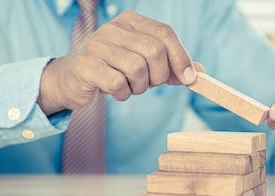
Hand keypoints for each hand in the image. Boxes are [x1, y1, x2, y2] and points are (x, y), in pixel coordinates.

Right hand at [37, 11, 203, 114]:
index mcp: (131, 21)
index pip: (165, 32)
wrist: (73, 79)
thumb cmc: (116, 69)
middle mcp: (113, 28)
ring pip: (137, 68)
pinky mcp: (86, 65)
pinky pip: (118, 83)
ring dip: (140, 86)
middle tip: (151, 84)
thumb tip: (201, 73)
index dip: (181, 57)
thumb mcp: (147, 65)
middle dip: (160, 76)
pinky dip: (123, 94)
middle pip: (155, 51)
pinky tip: (116, 91)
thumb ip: (173, 67)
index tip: (190, 78)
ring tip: (130, 86)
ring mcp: (97, 45)